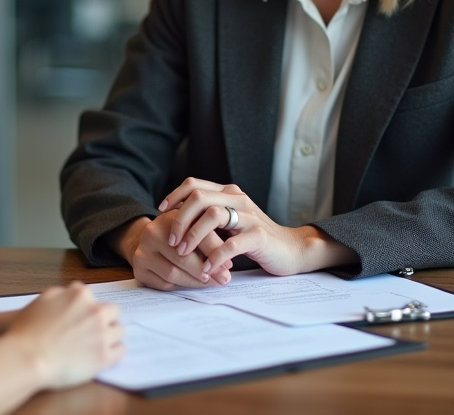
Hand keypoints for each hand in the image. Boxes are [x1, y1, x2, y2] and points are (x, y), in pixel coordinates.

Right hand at [0, 282, 124, 414]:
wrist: (28, 358)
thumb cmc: (28, 331)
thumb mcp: (41, 300)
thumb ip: (60, 294)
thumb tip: (68, 295)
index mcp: (80, 295)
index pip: (90, 295)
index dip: (85, 307)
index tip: (80, 316)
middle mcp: (95, 312)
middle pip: (112, 311)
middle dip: (104, 319)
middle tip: (92, 330)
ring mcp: (102, 334)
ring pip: (119, 330)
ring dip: (110, 335)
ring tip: (97, 344)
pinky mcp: (104, 357)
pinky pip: (121, 350)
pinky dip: (114, 352)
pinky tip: (104, 355)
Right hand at [110, 212, 232, 289]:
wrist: (149, 240)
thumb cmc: (180, 235)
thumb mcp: (195, 227)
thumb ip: (210, 237)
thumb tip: (228, 261)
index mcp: (170, 217)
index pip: (195, 235)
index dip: (215, 251)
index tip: (229, 265)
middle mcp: (152, 232)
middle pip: (183, 258)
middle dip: (207, 271)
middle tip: (224, 279)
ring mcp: (143, 252)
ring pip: (173, 274)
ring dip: (195, 282)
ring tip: (211, 283)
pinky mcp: (139, 270)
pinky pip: (164, 284)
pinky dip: (182, 286)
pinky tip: (194, 284)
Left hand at [161, 178, 357, 277]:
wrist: (291, 249)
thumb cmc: (255, 238)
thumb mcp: (231, 221)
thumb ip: (210, 215)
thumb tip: (176, 219)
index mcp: (228, 193)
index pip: (195, 184)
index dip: (174, 195)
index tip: (161, 211)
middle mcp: (238, 199)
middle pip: (199, 197)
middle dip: (180, 219)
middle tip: (172, 240)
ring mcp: (249, 216)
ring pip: (213, 215)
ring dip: (193, 235)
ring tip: (184, 253)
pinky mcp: (259, 236)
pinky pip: (231, 243)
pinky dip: (214, 256)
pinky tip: (206, 269)